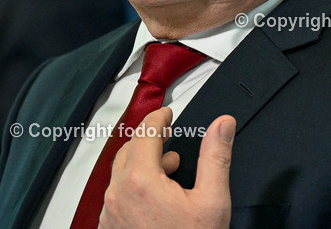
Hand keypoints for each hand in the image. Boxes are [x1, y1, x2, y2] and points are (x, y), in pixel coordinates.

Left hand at [99, 106, 234, 228]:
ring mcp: (109, 213)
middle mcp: (117, 194)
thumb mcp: (212, 202)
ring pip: (120, 173)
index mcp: (140, 180)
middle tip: (170, 141)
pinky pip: (116, 196)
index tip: (168, 113)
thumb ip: (216, 157)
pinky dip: (133, 186)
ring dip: (142, 164)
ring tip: (168, 171)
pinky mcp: (109, 228)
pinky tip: (154, 198)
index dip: (159, 118)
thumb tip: (222, 124)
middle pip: (129, 150)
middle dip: (150, 141)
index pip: (145, 132)